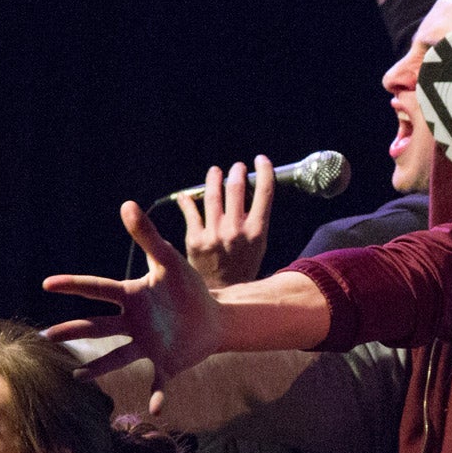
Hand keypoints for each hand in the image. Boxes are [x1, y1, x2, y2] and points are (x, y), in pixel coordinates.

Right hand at [41, 203, 222, 413]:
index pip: (98, 289)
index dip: (74, 286)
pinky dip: (157, 395)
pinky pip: (159, 382)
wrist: (214, 318)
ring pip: (117, 358)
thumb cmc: (189, 289)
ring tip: (77, 376)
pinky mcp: (165, 364)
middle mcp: (133, 323)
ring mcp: (147, 346)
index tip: (47, 283)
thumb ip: (149, 236)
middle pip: (97, 326)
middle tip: (45, 336)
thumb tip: (127, 204)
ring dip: (98, 368)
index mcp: (132, 297)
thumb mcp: (170, 261)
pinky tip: (155, 409)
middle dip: (72, 331)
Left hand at [177, 156, 274, 289]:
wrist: (222, 293)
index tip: (261, 160)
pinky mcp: (195, 239)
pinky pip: (190, 211)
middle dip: (237, 172)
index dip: (264, 171)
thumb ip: (254, 219)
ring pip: (212, 195)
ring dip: (214, 178)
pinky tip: (187, 195)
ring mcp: (214, 234)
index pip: (264, 192)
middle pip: (236, 188)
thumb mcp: (258, 245)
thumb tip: (248, 190)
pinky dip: (188, 200)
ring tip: (215, 172)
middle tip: (236, 167)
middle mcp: (236, 231)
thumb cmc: (242, 267)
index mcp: (257, 232)